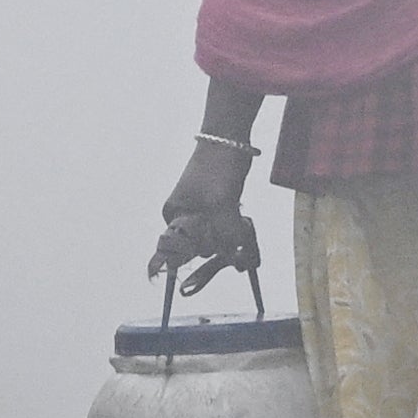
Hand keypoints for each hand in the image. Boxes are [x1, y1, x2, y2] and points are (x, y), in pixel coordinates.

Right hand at [151, 138, 262, 291]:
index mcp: (175, 216)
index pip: (171, 249)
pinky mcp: (221, 207)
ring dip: (232, 238)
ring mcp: (204, 212)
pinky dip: (238, 231)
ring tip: (241, 224)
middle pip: (200, 247)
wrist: (230, 140)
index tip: (170, 278)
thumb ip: (223, 231)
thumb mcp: (219, 203)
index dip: (173, 263)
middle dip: (218, 247)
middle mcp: (186, 217)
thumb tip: (233, 257)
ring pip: (218, 238)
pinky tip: (246, 229)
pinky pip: (229, 228)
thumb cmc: (216, 168)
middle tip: (233, 243)